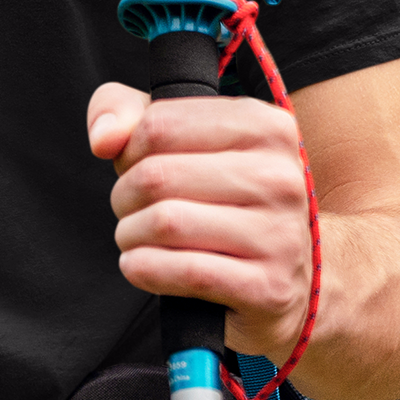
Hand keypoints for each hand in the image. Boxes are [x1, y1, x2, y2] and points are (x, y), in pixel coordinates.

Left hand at [86, 81, 311, 365]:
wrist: (295, 281)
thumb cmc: (225, 202)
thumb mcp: (181, 141)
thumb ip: (126, 112)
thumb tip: (104, 137)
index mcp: (266, 126)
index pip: (160, 123)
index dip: (128, 150)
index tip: (135, 167)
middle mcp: (281, 176)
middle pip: (156, 175)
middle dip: (125, 196)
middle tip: (131, 211)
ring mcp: (281, 234)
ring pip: (166, 223)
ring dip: (130, 235)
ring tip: (137, 239)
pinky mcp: (269, 287)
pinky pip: (184, 272)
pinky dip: (145, 269)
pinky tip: (142, 266)